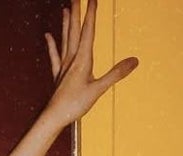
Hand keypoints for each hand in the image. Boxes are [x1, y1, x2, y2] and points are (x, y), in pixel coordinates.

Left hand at [44, 0, 137, 127]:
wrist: (53, 118)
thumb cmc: (74, 106)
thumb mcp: (98, 90)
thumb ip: (116, 74)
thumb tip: (135, 61)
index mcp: (82, 60)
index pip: (88, 31)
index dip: (91, 13)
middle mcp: (71, 59)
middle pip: (74, 30)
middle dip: (76, 11)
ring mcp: (63, 67)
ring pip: (65, 39)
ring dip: (66, 23)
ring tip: (66, 8)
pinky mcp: (58, 75)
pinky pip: (54, 55)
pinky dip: (51, 44)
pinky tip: (48, 36)